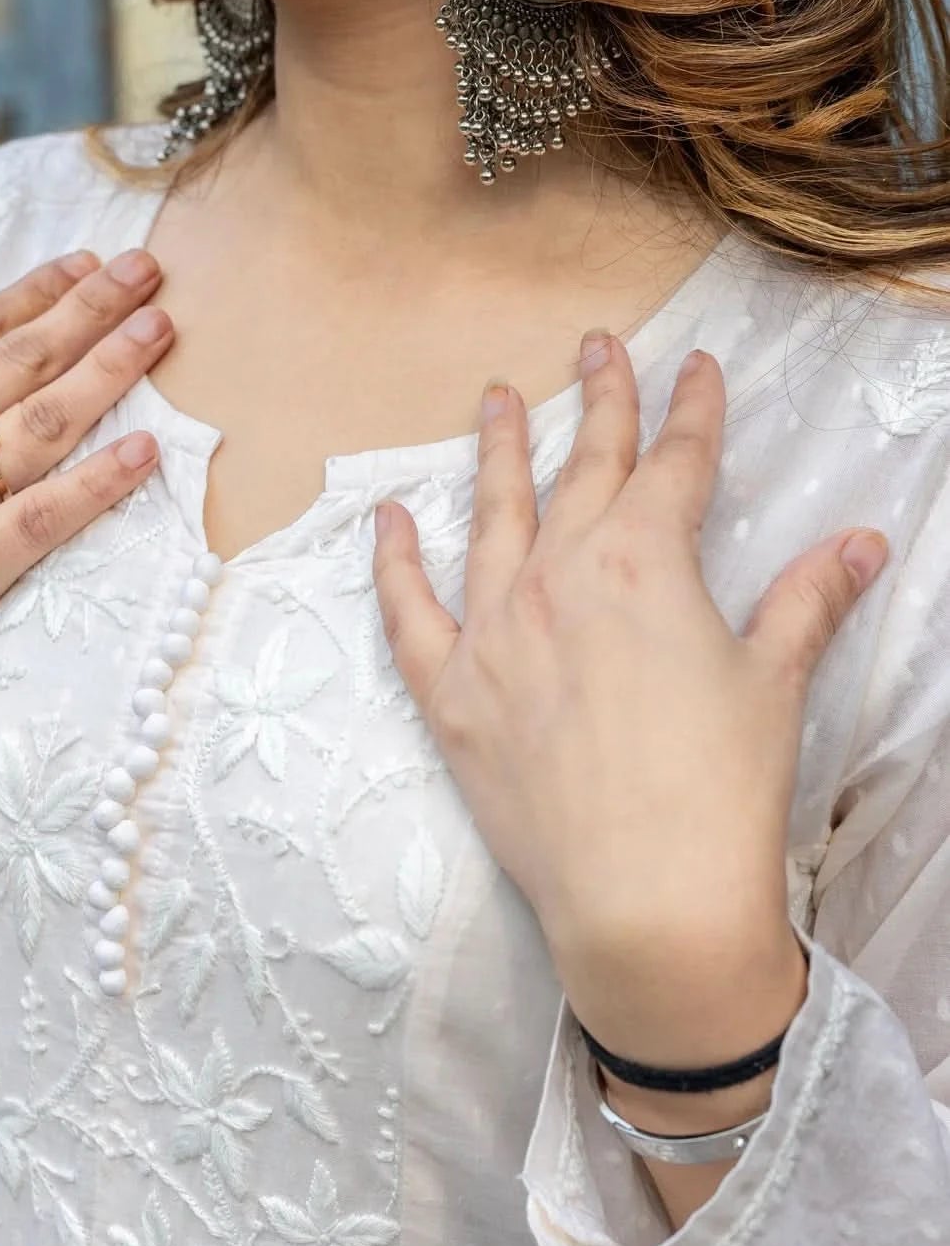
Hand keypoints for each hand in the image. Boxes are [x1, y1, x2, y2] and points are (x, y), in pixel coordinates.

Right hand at [0, 245, 173, 789]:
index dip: (39, 291)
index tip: (88, 264)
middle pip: (20, 359)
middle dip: (92, 308)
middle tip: (148, 272)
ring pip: (43, 421)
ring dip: (110, 368)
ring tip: (158, 329)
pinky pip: (45, 518)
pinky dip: (100, 481)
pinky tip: (146, 450)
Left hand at [370, 329, 889, 1064]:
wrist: (647, 899)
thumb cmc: (719, 791)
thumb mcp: (772, 682)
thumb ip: (807, 602)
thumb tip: (859, 545)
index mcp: (644, 563)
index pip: (674, 464)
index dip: (690, 411)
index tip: (695, 368)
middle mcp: (560, 577)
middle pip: (583, 470)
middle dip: (599, 402)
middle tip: (599, 346)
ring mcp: (496, 631)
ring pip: (493, 517)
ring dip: (495, 452)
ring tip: (495, 398)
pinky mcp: (451, 692)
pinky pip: (409, 612)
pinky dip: (393, 562)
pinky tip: (387, 519)